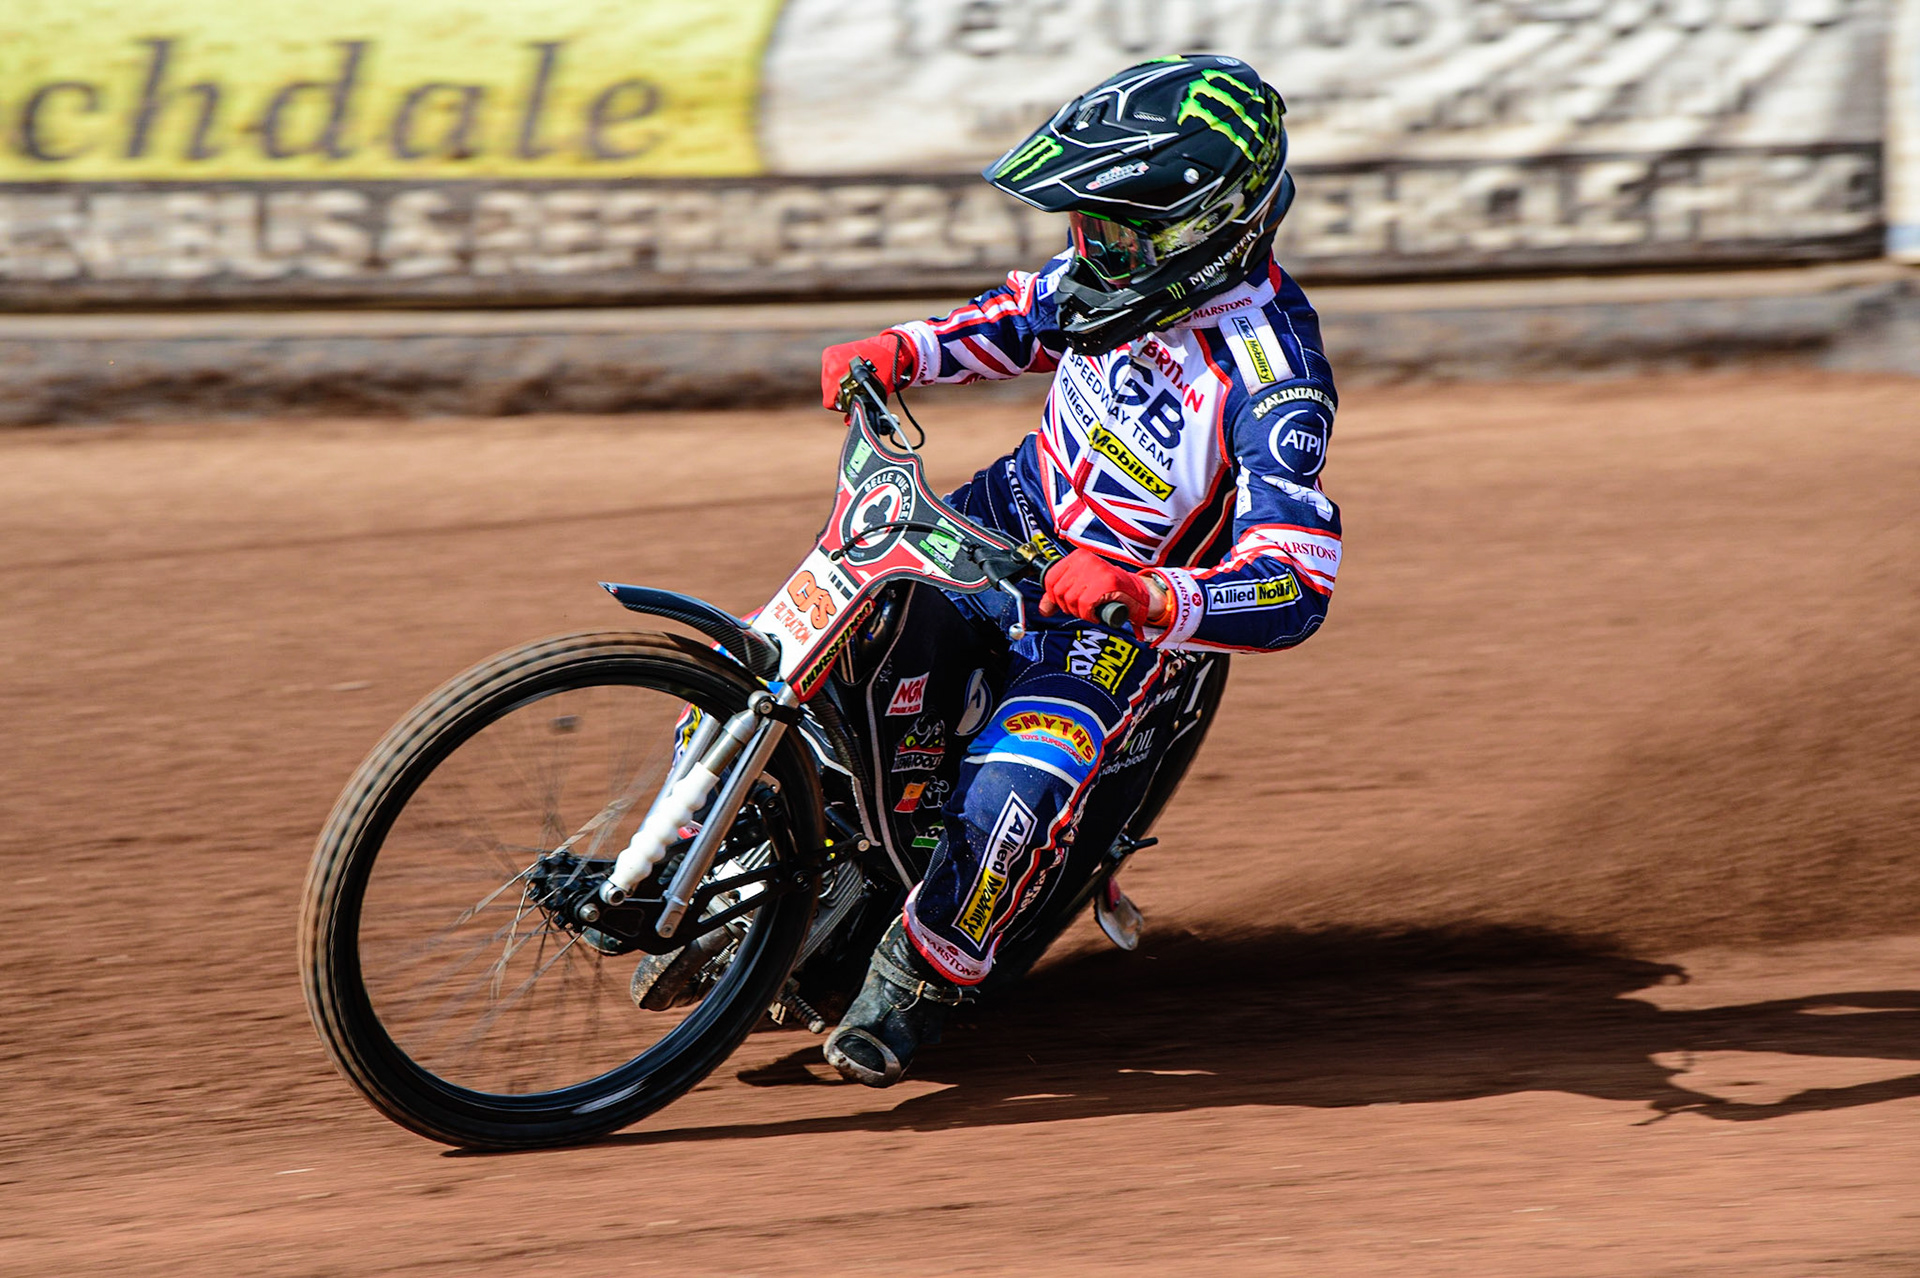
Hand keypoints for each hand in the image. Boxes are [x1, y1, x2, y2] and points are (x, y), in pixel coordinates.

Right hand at [820, 332, 917, 410]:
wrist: (889, 348)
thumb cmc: (884, 372)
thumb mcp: (874, 395)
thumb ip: (860, 407)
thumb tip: (848, 422)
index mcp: (837, 374)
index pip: (830, 402)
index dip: (841, 407)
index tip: (851, 403)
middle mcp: (830, 364)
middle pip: (828, 392)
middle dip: (840, 395)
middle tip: (855, 391)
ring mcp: (829, 357)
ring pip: (827, 382)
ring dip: (838, 384)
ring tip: (854, 380)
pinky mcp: (829, 352)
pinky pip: (829, 371)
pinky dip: (838, 375)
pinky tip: (849, 372)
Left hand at [1039, 549, 1168, 633]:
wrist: (1136, 593)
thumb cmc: (1108, 589)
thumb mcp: (1081, 586)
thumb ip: (1060, 595)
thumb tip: (1043, 609)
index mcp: (1077, 557)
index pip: (1050, 578)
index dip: (1053, 596)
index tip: (1064, 602)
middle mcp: (1085, 560)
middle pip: (1059, 592)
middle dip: (1068, 606)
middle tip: (1083, 607)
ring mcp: (1095, 571)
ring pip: (1070, 601)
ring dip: (1080, 612)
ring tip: (1092, 608)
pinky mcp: (1104, 584)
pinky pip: (1084, 607)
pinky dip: (1090, 615)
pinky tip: (1097, 612)